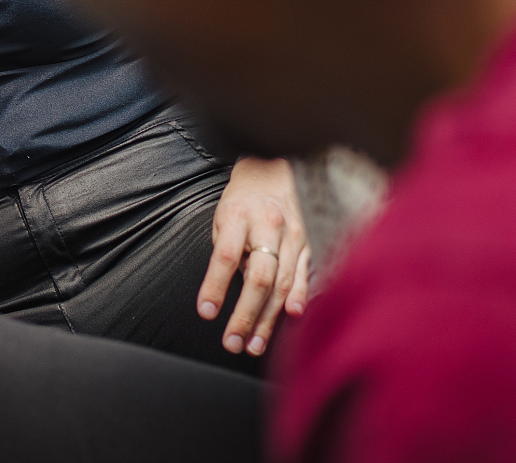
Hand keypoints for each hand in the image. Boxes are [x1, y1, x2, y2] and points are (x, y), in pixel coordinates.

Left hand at [199, 156, 309, 356]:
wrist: (272, 172)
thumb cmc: (240, 201)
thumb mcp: (221, 218)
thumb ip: (227, 252)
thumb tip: (230, 293)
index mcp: (237, 217)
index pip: (225, 256)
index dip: (215, 286)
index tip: (206, 313)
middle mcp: (268, 226)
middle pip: (259, 278)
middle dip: (245, 315)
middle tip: (232, 343)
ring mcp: (293, 236)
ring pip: (282, 284)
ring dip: (268, 319)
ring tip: (254, 344)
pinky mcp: (309, 244)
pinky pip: (304, 277)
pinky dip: (299, 299)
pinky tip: (291, 319)